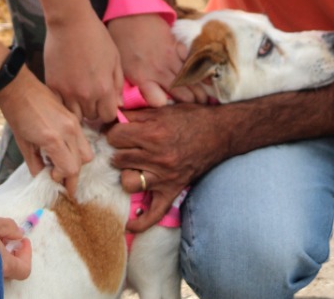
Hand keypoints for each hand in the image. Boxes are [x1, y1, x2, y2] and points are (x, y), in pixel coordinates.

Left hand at [0, 68, 93, 198]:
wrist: (18, 88)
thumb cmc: (16, 116)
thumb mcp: (23, 145)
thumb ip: (36, 165)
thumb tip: (45, 178)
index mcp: (54, 139)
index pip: (70, 169)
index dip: (62, 179)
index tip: (51, 179)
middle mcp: (69, 131)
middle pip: (81, 162)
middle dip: (71, 174)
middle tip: (58, 178)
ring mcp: (74, 122)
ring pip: (86, 152)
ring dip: (76, 161)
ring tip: (60, 162)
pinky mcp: (74, 117)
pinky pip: (82, 139)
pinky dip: (75, 148)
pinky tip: (61, 148)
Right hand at [43, 13, 123, 121]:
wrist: (70, 22)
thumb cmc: (96, 37)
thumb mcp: (115, 58)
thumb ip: (117, 83)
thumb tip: (118, 104)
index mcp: (104, 88)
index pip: (108, 116)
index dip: (107, 111)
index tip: (104, 103)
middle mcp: (86, 95)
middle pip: (91, 117)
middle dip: (93, 109)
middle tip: (91, 96)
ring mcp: (67, 91)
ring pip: (73, 115)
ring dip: (77, 108)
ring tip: (78, 96)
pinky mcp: (52, 85)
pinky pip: (58, 104)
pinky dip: (63, 102)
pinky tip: (66, 91)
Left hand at [107, 14, 212, 105]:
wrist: (131, 14)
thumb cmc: (121, 39)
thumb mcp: (120, 66)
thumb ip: (128, 85)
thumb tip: (125, 104)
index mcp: (142, 77)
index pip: (159, 100)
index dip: (167, 108)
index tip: (173, 112)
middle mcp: (158, 70)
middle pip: (181, 91)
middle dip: (192, 102)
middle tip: (201, 110)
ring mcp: (169, 58)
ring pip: (189, 78)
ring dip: (199, 89)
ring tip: (208, 100)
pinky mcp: (176, 46)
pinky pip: (191, 61)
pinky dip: (199, 69)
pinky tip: (207, 77)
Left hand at [107, 102, 227, 231]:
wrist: (221, 132)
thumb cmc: (191, 117)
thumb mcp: (162, 109)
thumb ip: (136, 113)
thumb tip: (112, 116)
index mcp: (153, 133)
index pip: (115, 136)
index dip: (113, 132)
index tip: (117, 132)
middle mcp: (158, 157)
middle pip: (118, 158)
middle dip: (118, 150)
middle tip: (125, 147)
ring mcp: (165, 176)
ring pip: (128, 182)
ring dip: (126, 174)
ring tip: (132, 167)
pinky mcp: (173, 190)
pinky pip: (155, 213)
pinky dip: (141, 222)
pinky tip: (129, 223)